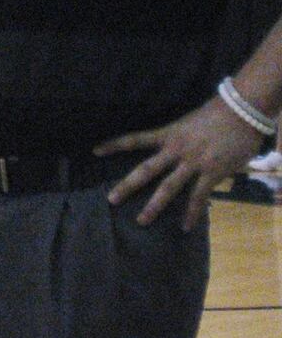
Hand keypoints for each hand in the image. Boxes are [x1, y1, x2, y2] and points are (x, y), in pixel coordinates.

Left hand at [96, 97, 262, 230]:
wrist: (241, 111)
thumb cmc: (217, 114)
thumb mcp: (190, 123)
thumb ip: (180, 139)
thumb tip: (175, 151)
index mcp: (169, 134)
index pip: (135, 139)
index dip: (115, 144)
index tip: (95, 151)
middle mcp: (176, 150)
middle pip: (146, 170)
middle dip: (127, 185)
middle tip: (111, 199)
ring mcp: (193, 162)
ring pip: (168, 187)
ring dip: (154, 206)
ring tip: (141, 221)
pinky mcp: (212, 172)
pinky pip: (198, 196)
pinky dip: (192, 213)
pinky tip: (186, 226)